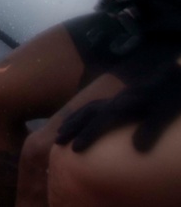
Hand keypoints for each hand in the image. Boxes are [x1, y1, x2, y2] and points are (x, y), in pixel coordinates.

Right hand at [56, 59, 180, 151]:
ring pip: (89, 108)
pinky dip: (83, 113)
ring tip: (60, 131)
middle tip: (58, 141)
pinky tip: (81, 119)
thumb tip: (138, 149)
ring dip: (73, 119)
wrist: (175, 77)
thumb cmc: (171, 96)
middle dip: (72, 127)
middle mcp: (117, 100)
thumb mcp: (166, 112)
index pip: (101, 121)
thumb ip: (152, 129)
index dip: (87, 135)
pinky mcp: (122, 99)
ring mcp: (118, 98)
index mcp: (125, 104)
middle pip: (88, 113)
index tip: (75, 150)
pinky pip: (95, 106)